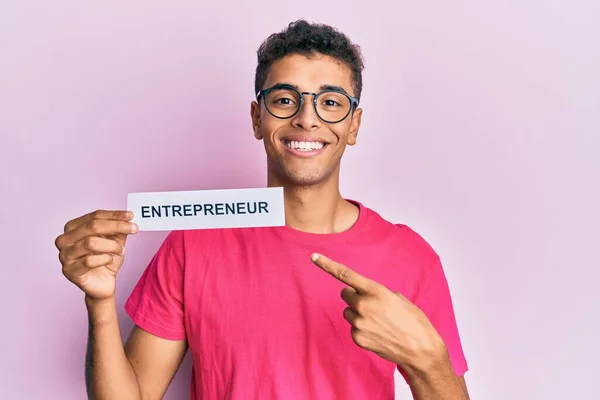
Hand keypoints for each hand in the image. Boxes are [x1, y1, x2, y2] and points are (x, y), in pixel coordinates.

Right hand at [55, 210, 137, 301]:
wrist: (103, 283)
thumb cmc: (106, 259)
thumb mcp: (114, 240)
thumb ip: (118, 229)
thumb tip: (128, 218)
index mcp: (72, 228)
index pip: (94, 216)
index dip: (114, 215)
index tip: (131, 216)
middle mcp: (64, 240)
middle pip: (92, 226)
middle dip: (116, 226)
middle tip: (133, 229)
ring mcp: (64, 256)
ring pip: (90, 243)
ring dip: (111, 246)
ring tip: (120, 250)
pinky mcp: (69, 271)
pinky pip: (89, 261)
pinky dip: (105, 259)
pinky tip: (111, 260)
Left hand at [310, 253, 446, 371]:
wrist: (420, 349)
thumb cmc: (413, 321)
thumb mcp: (398, 298)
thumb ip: (377, 293)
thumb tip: (365, 295)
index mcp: (375, 291)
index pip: (346, 275)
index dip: (327, 265)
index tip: (313, 256)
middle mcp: (364, 305)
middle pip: (345, 294)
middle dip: (354, 296)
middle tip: (371, 304)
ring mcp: (359, 323)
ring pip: (348, 311)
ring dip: (359, 313)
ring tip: (378, 321)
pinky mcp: (357, 338)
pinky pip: (353, 327)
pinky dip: (362, 329)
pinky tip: (377, 333)